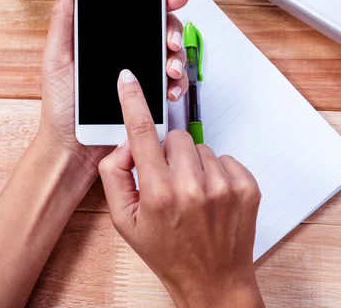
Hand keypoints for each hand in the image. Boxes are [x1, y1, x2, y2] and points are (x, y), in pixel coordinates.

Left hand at [39, 0, 189, 167]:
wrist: (71, 148)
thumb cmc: (59, 104)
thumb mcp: (58, 56)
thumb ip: (64, 19)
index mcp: (107, 38)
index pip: (136, 10)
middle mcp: (127, 52)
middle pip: (161, 28)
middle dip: (173, 30)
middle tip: (169, 41)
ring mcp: (141, 74)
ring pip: (171, 55)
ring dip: (177, 58)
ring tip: (169, 69)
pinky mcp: (149, 96)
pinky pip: (172, 84)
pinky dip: (177, 84)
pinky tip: (170, 89)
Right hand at [99, 71, 264, 307]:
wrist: (212, 280)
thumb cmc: (168, 251)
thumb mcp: (124, 220)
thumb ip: (114, 175)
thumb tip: (126, 143)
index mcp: (158, 193)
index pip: (141, 133)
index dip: (132, 100)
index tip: (128, 79)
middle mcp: (192, 187)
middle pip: (174, 136)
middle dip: (167, 153)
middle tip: (168, 181)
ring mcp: (223, 186)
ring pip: (199, 145)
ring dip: (192, 163)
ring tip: (192, 193)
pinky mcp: (246, 186)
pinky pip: (223, 155)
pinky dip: (215, 170)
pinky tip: (211, 195)